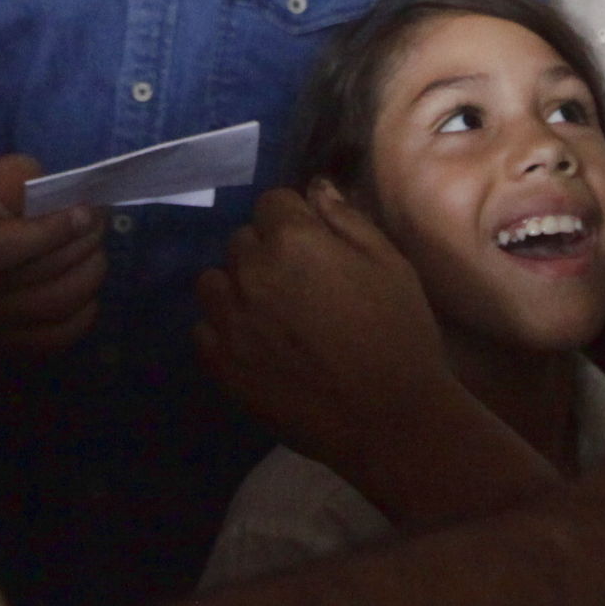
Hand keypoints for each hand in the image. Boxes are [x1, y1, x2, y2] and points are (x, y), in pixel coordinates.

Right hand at [0, 154, 105, 354]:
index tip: (82, 212)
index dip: (52, 232)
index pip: (3, 249)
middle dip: (83, 246)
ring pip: (52, 310)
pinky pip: (52, 341)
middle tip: (99, 224)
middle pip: (37, 278)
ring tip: (93, 254)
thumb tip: (78, 209)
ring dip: (88, 278)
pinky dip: (80, 317)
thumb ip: (36, 186)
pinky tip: (85, 292)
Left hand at [197, 182, 459, 479]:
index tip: (316, 246)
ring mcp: (229, 321)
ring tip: (271, 313)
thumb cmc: (399, 334)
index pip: (273, 202)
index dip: (296, 220)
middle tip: (301, 284)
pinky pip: (204, 328)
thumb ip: (346, 218)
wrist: (388, 418)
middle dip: (268, 251)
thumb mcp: (389, 263)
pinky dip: (225, 329)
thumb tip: (315, 187)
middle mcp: (251, 273)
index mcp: (293, 241)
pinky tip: (257, 344)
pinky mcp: (220, 364)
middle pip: (243, 240)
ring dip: (238, 287)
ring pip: (215, 281)